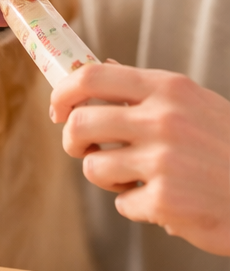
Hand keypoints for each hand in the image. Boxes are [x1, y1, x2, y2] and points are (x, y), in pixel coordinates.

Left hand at [49, 63, 229, 255]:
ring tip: (134, 177)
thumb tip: (100, 65)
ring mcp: (163, 160)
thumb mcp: (193, 102)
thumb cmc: (228, 145)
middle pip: (80, 123)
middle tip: (84, 148)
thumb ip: (145, 89)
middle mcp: (162, 119)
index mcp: (167, 88)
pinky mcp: (165, 201)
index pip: (91, 76)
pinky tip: (164, 201)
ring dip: (107, 177)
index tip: (57, 108)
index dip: (63, 92)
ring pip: (94, 167)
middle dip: (72, 140)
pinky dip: (137, 205)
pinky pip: (123, 203)